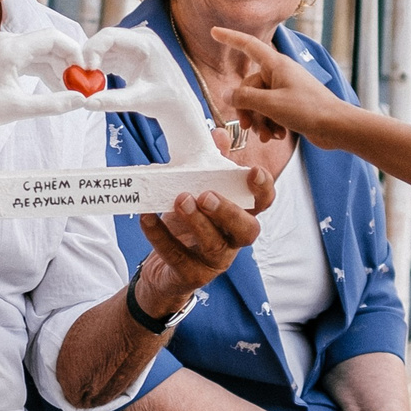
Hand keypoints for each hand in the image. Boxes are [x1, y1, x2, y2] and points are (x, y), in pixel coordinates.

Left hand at [134, 169, 272, 304]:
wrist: (165, 269)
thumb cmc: (187, 225)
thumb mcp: (198, 192)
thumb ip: (211, 165)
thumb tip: (219, 135)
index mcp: (240, 216)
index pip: (263, 203)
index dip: (263, 189)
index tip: (252, 171)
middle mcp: (233, 240)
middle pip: (246, 230)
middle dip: (228, 211)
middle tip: (206, 195)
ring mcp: (214, 261)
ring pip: (214, 246)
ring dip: (197, 222)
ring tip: (180, 201)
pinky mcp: (190, 275)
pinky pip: (177, 257)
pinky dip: (160, 235)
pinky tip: (147, 217)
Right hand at [211, 27, 346, 144]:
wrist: (336, 127)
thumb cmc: (309, 110)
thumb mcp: (270, 104)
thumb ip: (244, 98)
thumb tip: (227, 94)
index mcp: (276, 65)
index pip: (248, 45)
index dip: (230, 38)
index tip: (214, 32)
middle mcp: (280, 74)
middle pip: (249, 86)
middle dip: (247, 109)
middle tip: (247, 126)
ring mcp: (286, 89)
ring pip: (259, 102)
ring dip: (260, 121)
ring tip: (268, 136)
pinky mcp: (292, 105)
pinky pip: (271, 112)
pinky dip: (271, 124)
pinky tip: (278, 136)